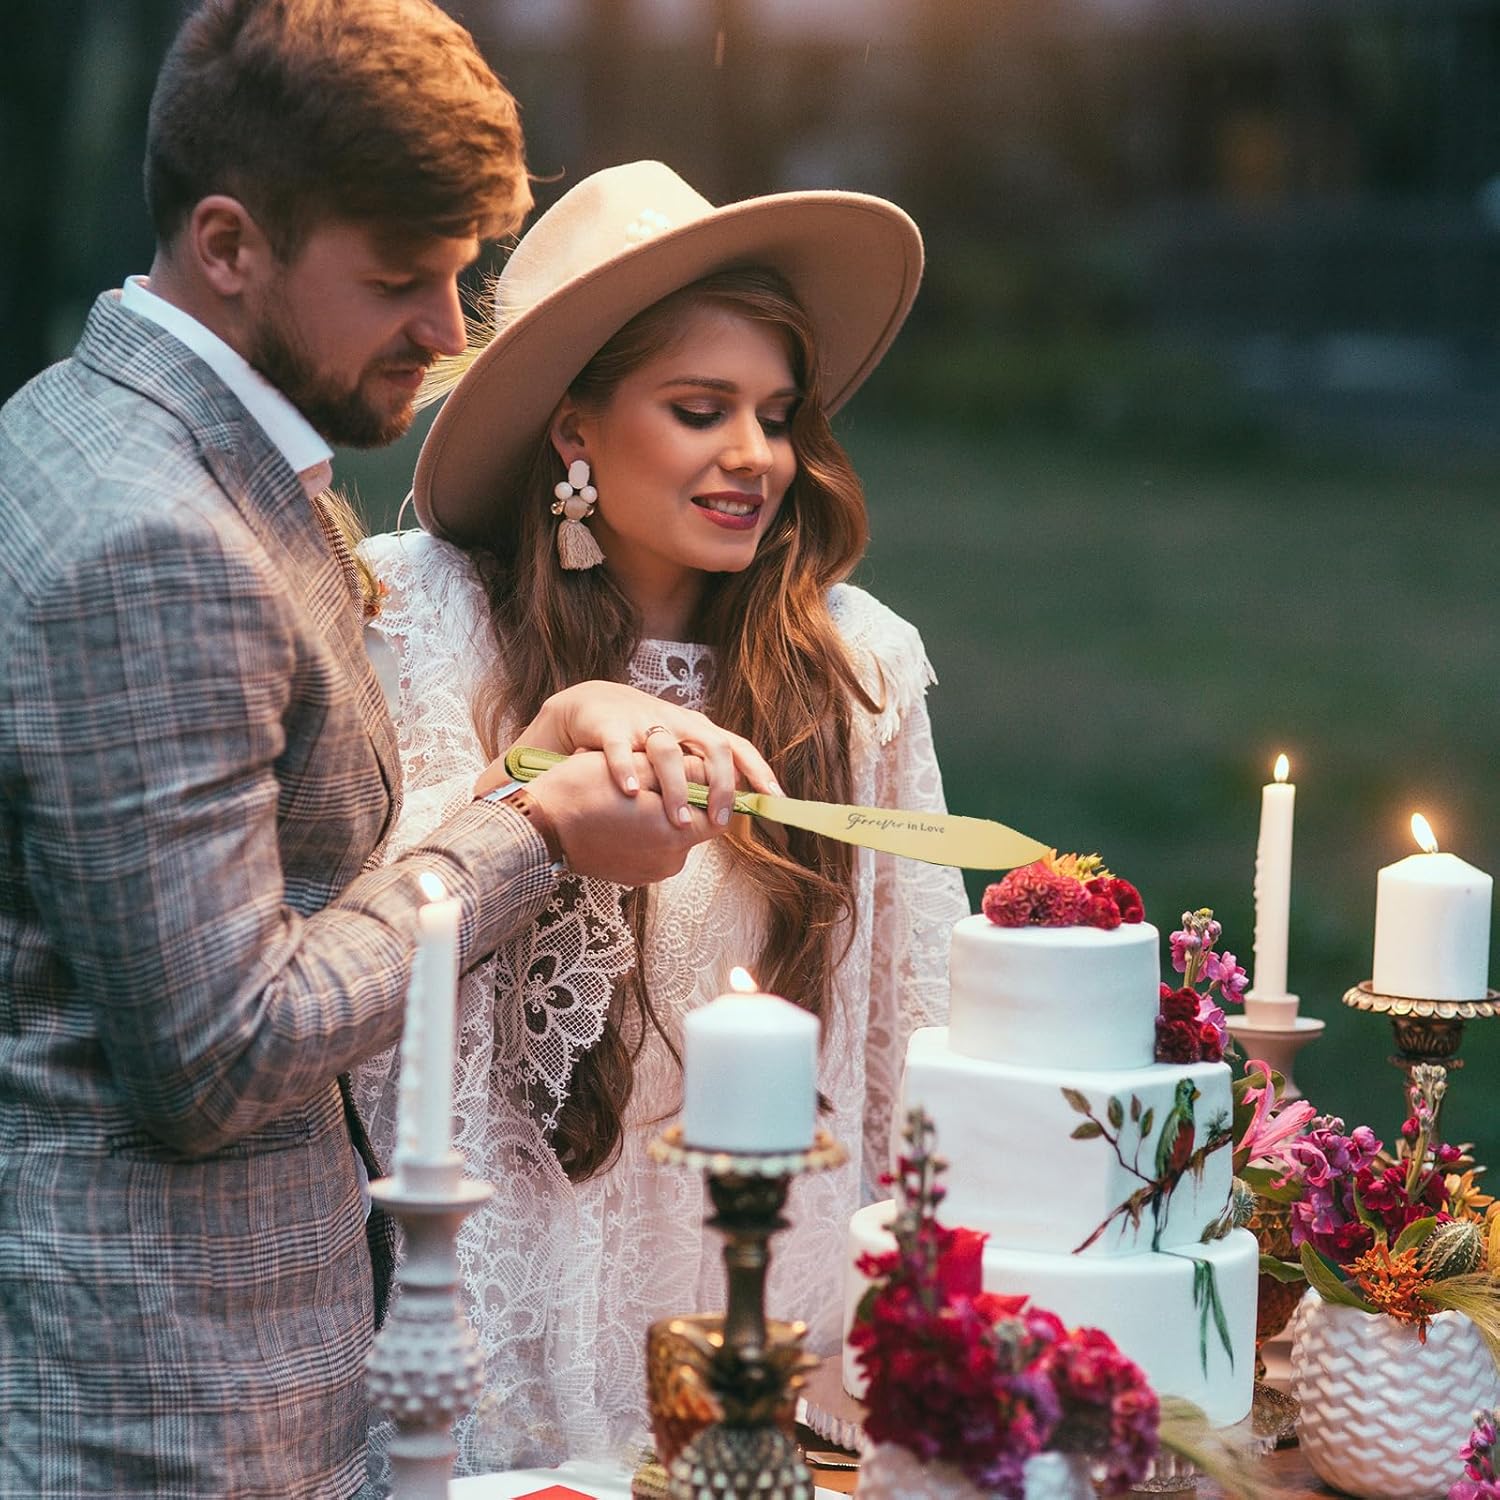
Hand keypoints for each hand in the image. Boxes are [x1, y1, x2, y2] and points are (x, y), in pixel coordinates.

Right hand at [508, 681, 780, 829]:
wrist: (591, 707)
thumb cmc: (641, 736)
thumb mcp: (678, 749)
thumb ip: (703, 772)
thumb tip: (736, 806)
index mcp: (697, 729)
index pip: (737, 747)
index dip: (758, 770)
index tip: (775, 797)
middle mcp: (676, 723)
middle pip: (712, 746)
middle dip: (720, 784)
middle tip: (719, 817)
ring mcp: (643, 723)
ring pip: (667, 751)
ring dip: (676, 786)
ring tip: (676, 817)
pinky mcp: (609, 726)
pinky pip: (618, 748)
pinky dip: (625, 769)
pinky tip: (629, 792)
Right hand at [518, 749, 713, 884]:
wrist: (539, 827)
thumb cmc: (583, 791)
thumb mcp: (639, 767)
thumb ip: (683, 770)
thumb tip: (710, 770)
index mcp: (677, 836)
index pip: (717, 815)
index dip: (711, 791)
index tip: (695, 773)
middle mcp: (669, 862)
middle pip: (694, 826)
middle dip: (682, 800)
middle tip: (656, 778)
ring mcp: (649, 872)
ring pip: (672, 836)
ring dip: (662, 814)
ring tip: (635, 793)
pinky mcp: (631, 876)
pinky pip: (651, 848)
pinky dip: (645, 830)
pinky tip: (622, 812)